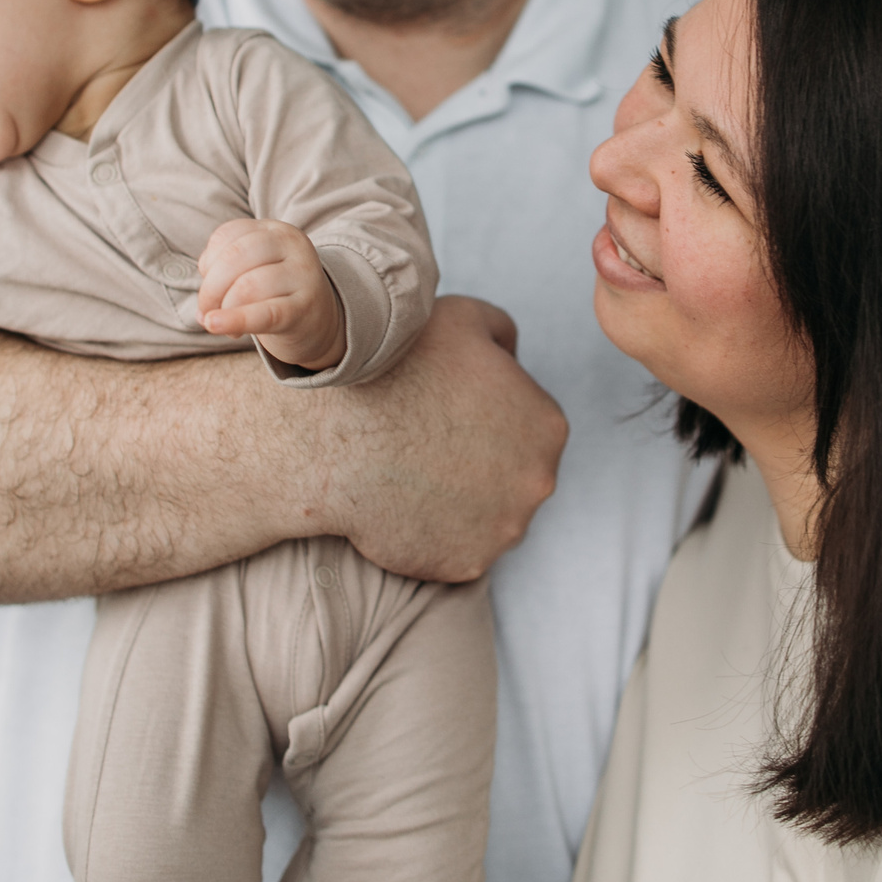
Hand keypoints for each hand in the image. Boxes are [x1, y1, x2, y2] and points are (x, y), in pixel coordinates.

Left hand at [197, 217, 344, 370]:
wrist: (319, 320)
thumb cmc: (275, 293)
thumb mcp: (253, 269)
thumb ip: (223, 272)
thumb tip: (204, 305)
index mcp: (276, 230)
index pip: (226, 236)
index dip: (207, 263)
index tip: (210, 284)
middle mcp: (292, 245)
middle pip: (234, 257)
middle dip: (209, 289)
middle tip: (205, 312)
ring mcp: (302, 275)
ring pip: (246, 286)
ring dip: (223, 309)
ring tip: (222, 325)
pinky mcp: (304, 308)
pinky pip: (265, 313)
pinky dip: (236, 320)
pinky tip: (216, 325)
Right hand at [326, 295, 565, 580]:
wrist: (334, 435)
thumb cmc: (397, 368)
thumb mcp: (461, 317)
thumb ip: (502, 333)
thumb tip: (512, 357)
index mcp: (547, 424)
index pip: (524, 421)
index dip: (483, 411)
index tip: (445, 409)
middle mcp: (538, 482)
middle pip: (512, 471)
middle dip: (479, 459)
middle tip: (426, 442)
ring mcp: (504, 530)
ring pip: (487, 513)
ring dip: (459, 499)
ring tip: (412, 473)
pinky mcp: (467, 565)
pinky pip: (455, 548)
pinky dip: (433, 533)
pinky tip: (402, 505)